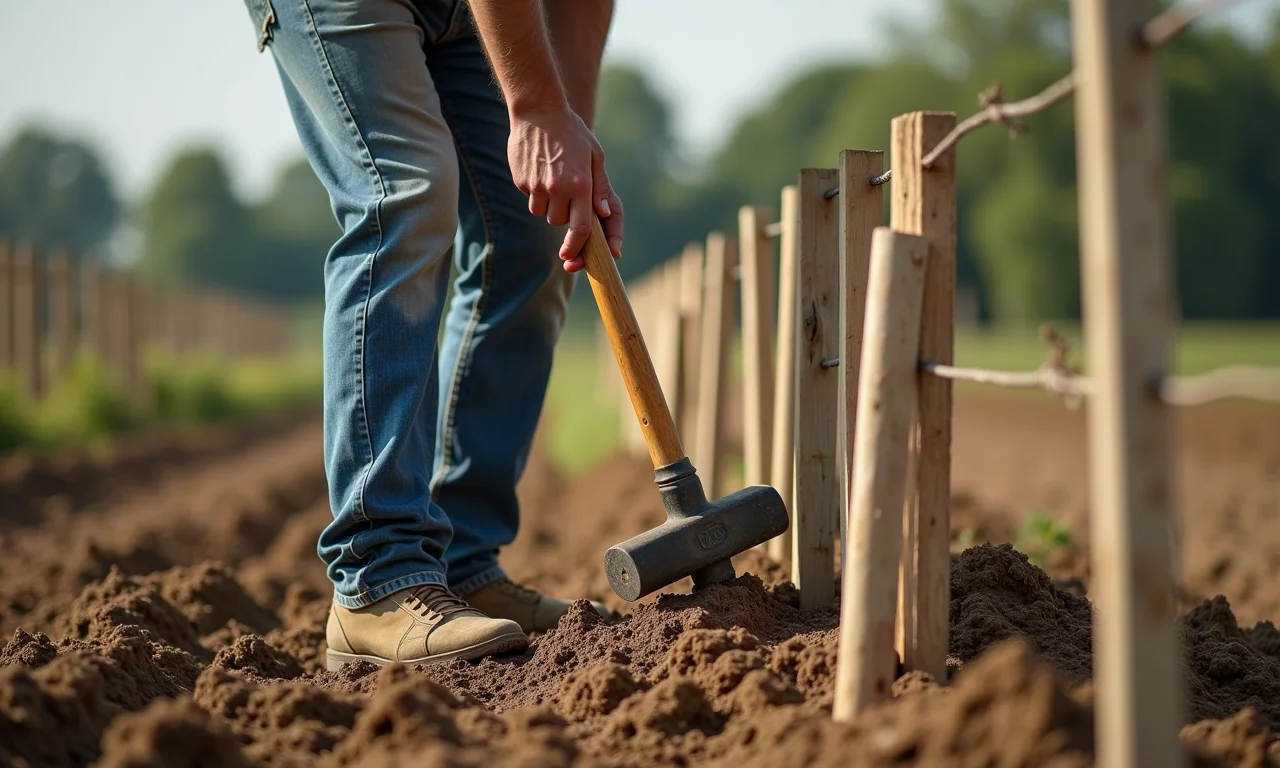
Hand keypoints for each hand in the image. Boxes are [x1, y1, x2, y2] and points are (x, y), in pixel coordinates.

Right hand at [508, 105, 623, 271]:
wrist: (538, 110)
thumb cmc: (573, 133)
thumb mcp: (595, 156)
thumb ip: (600, 188)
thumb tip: (605, 214)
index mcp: (581, 184)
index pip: (581, 227)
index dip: (577, 246)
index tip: (570, 257)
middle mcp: (559, 188)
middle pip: (558, 222)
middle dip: (563, 215)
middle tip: (566, 192)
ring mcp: (537, 185)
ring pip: (541, 213)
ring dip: (547, 203)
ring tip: (552, 176)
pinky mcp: (521, 181)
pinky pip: (529, 198)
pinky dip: (534, 191)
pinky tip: (539, 169)